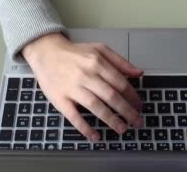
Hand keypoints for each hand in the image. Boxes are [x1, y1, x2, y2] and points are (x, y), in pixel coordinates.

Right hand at [22, 33, 142, 140]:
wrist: (46, 52)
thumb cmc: (75, 53)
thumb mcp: (100, 49)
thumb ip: (120, 61)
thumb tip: (138, 73)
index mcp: (98, 62)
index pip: (121, 83)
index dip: (133, 97)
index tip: (139, 106)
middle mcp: (86, 75)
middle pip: (112, 96)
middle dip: (127, 112)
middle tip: (137, 122)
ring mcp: (72, 87)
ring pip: (96, 106)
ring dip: (111, 120)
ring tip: (122, 129)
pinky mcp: (60, 98)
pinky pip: (74, 116)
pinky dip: (85, 128)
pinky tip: (95, 136)